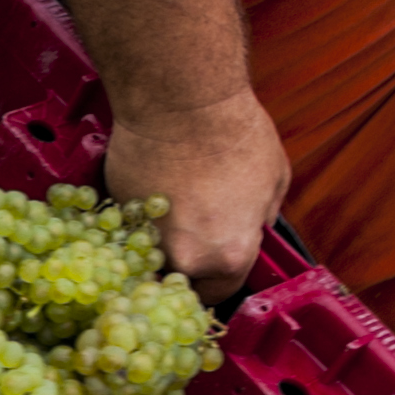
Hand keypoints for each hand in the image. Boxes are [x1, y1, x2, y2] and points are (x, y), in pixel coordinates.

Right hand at [105, 89, 287, 298]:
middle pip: (182, 278)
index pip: (220, 294)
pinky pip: (133, 223)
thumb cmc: (232, 133)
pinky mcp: (120, 209)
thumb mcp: (274, 178)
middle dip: (187, 263)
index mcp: (227, 256)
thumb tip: (255, 222)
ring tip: (174, 206)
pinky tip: (155, 183)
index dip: (220, 279)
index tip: (217, 270)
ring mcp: (146, 235)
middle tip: (194, 233)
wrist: (181, 101)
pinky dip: (142, 211)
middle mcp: (183, 256)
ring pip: (153, 254)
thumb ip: (262, 215)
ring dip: (161, 240)